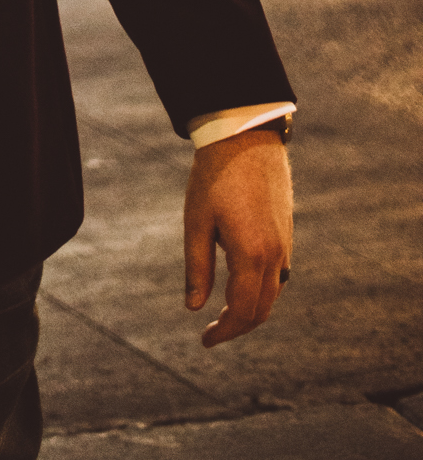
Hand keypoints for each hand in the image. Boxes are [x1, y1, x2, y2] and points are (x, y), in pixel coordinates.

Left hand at [184, 125, 292, 346]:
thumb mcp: (197, 221)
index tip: (206, 340)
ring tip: (223, 313)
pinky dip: (260, 290)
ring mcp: (285, 245)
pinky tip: (240, 285)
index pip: (244, 311)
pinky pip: (277, 276)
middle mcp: (276, 256)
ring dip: (251, 310)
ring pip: (272, 295)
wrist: (246, 137)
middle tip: (212, 333)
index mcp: (252, 255)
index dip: (225, 331)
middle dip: (238, 326)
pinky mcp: (286, 234)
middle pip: (262, 310)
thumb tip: (193, 308)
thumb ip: (197, 267)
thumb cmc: (214, 176)